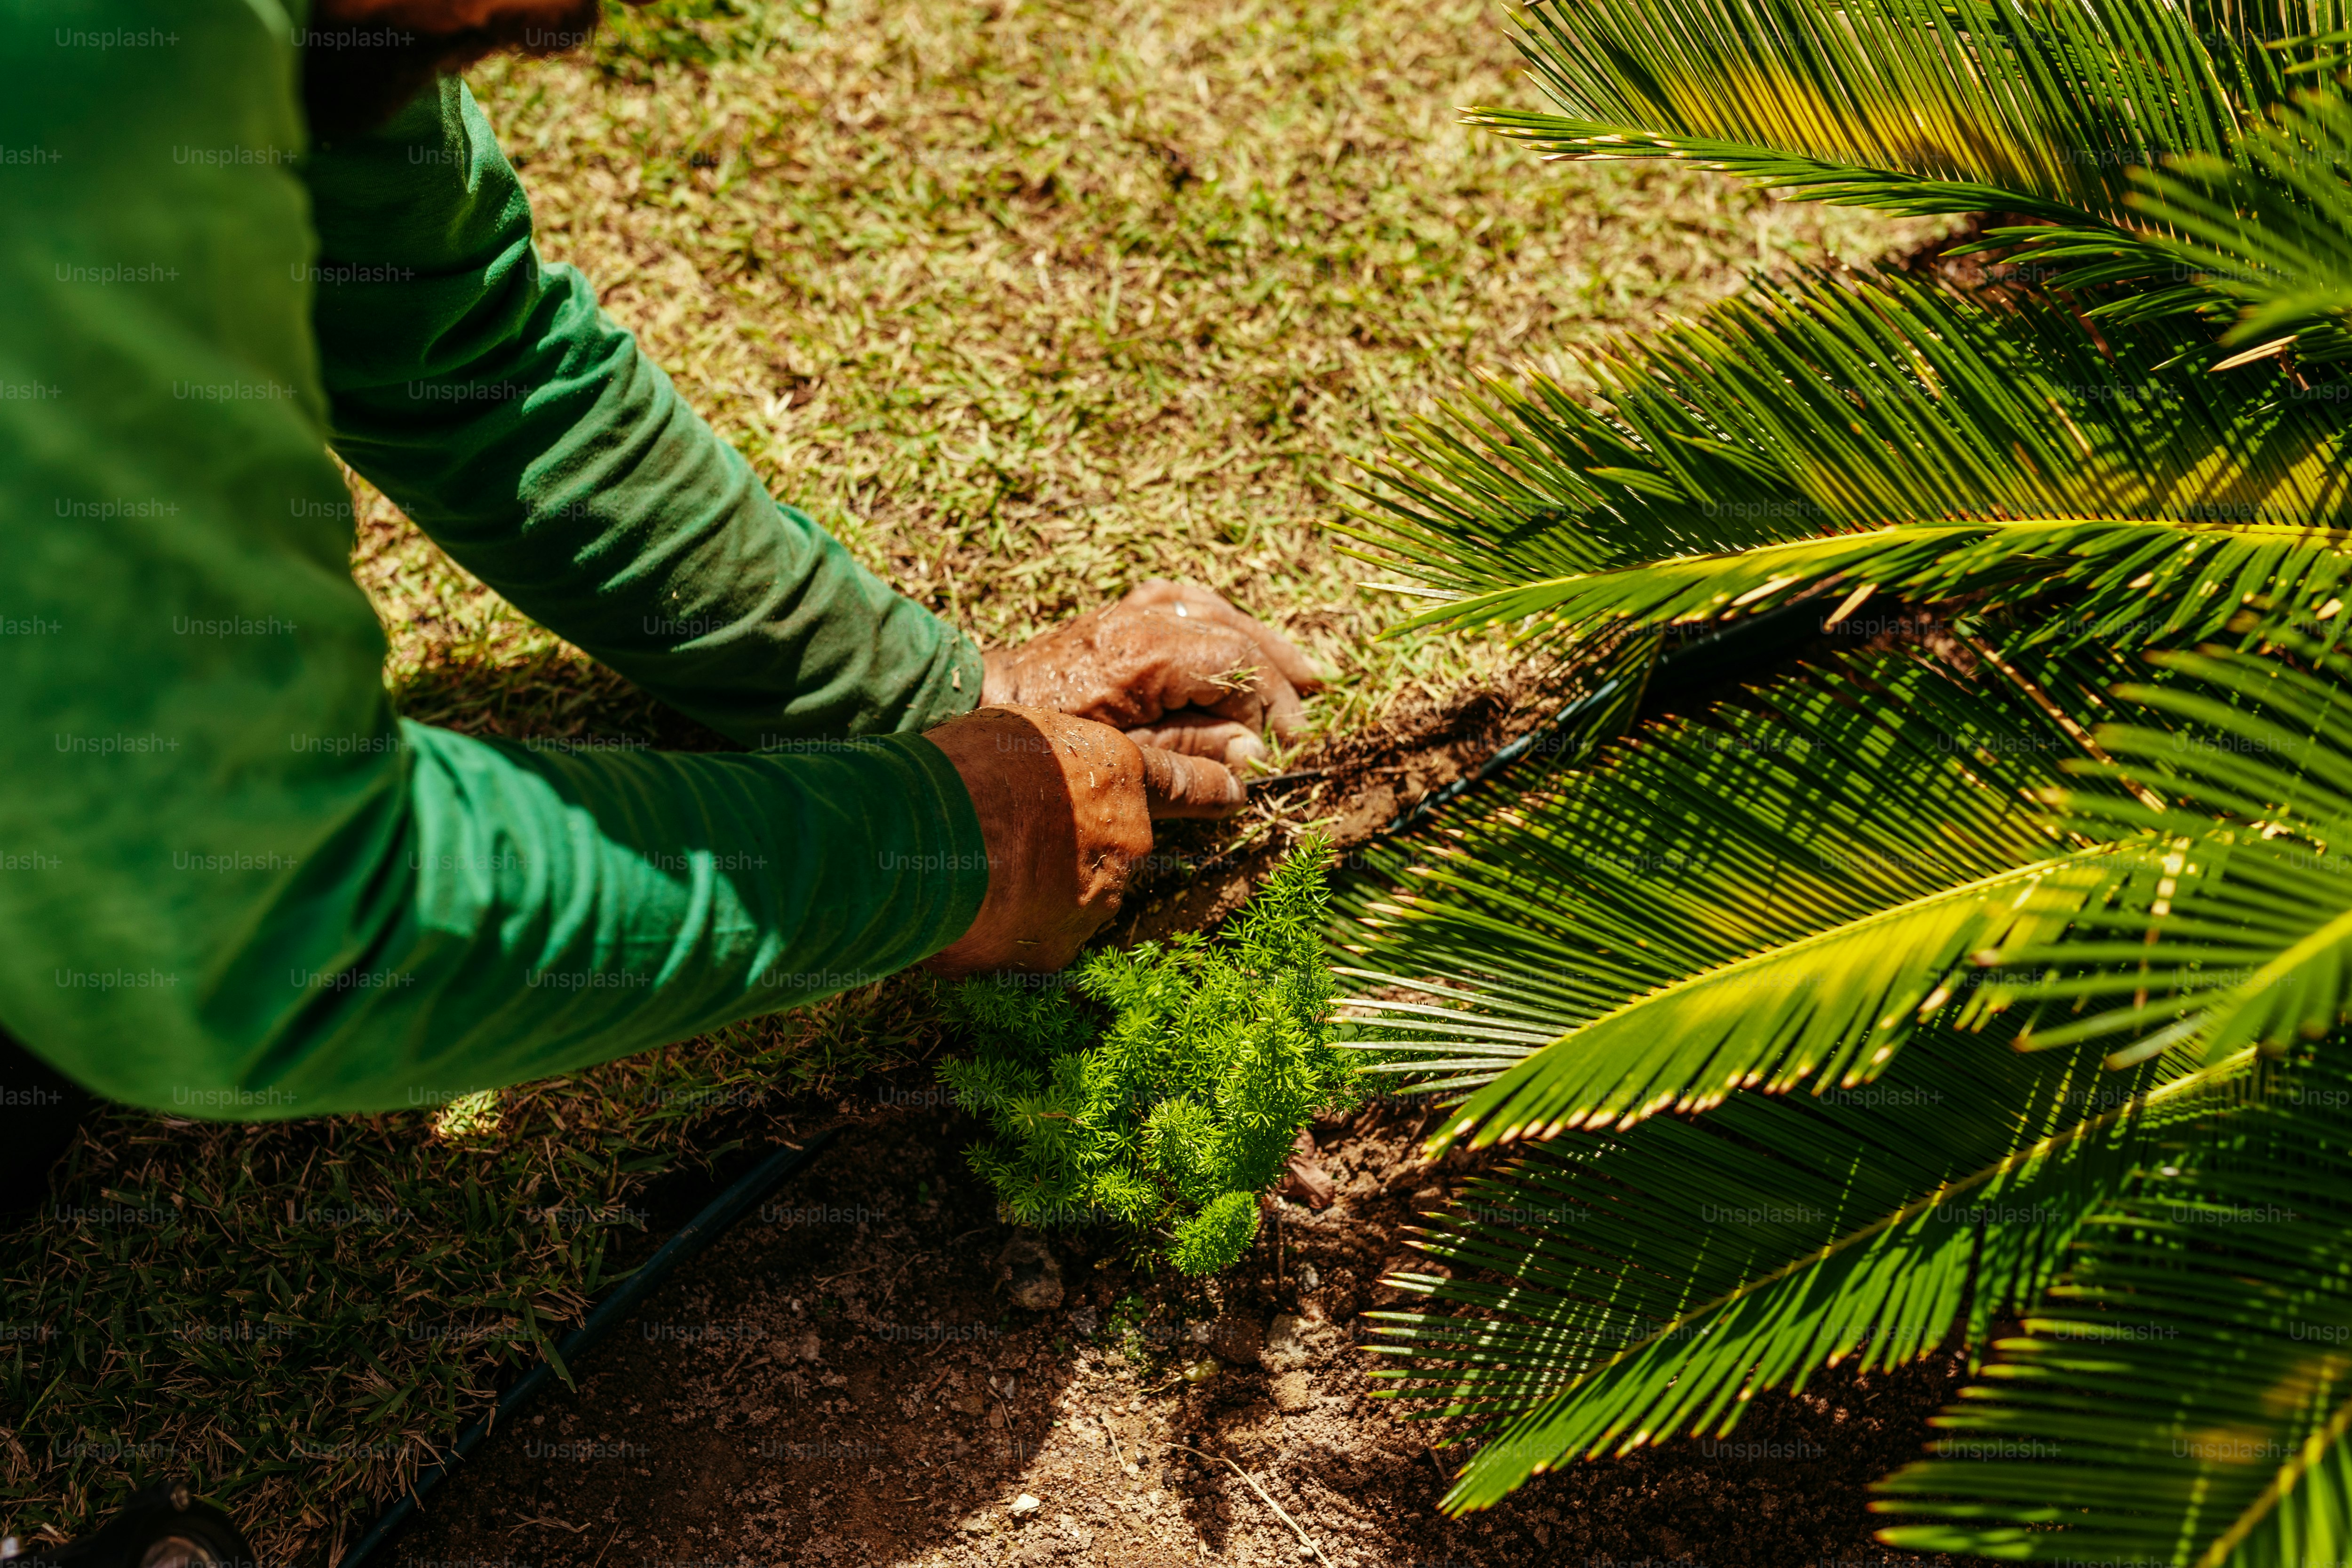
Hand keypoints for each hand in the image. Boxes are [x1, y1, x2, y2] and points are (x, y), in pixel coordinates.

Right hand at [920, 705, 1241, 976]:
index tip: (1235, 793)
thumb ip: (1056, 766)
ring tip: (972, 875)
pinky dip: (1007, 934)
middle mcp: (1125, 843)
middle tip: (1003, 840)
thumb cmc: (960, 767)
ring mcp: (1096, 903)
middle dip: (1068, 852)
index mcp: (1118, 775)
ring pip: (1072, 901)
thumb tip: (1049, 791)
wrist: (921, 832)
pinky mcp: (1057, 952)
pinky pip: (1036, 943)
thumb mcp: (1020, 732)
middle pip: (1111, 854)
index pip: (1183, 784)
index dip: (1213, 788)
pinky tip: (967, 912)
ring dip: (1034, 895)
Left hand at [979, 580, 1323, 769]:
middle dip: (1277, 674)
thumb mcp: (1125, 761)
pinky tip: (1239, 635)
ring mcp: (1131, 610)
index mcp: (1150, 654)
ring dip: (1259, 641)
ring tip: (1300, 671)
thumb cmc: (1044, 744)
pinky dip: (1221, 619)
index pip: (1238, 670)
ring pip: (1217, 612)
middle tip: (1313, 705)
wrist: (979, 703)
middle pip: (1236, 636)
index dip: (1272, 709)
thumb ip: (1192, 759)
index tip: (1289, 745)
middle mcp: (1145, 620)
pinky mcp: (1119, 613)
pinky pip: (1186, 601)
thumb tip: (1252, 760)